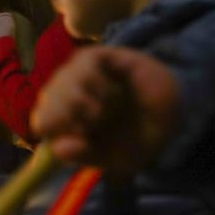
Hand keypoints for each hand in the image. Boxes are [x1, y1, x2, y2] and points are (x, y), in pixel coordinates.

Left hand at [31, 46, 178, 174]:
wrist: (173, 116)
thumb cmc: (138, 136)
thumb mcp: (113, 158)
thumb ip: (85, 156)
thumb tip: (60, 148)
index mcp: (66, 122)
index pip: (41, 121)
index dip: (56, 130)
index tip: (81, 136)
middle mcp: (67, 96)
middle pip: (46, 102)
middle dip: (70, 118)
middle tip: (95, 124)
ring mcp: (80, 74)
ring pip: (60, 82)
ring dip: (82, 102)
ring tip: (105, 110)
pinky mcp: (98, 57)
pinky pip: (81, 62)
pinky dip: (93, 81)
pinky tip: (109, 91)